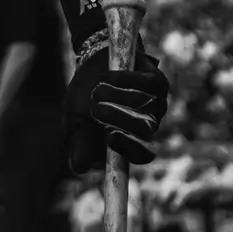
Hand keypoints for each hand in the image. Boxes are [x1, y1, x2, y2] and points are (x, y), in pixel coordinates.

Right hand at [65, 37, 169, 174]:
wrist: (92, 62)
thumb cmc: (83, 96)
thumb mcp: (76, 121)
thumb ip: (79, 144)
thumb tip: (80, 169)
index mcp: (132, 141)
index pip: (141, 154)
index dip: (129, 148)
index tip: (110, 137)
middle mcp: (148, 125)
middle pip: (144, 129)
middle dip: (118, 118)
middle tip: (94, 108)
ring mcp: (156, 103)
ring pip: (144, 104)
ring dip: (116, 96)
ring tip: (96, 90)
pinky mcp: (157, 82)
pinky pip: (144, 83)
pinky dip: (122, 79)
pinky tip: (105, 76)